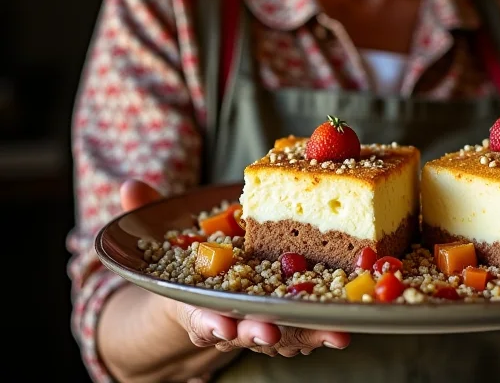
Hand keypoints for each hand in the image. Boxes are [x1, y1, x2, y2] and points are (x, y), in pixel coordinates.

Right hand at [120, 180, 350, 356]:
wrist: (203, 292)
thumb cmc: (188, 266)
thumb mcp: (166, 242)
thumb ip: (149, 215)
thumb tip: (130, 186)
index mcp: (199, 302)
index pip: (201, 316)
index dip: (211, 322)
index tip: (220, 326)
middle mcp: (231, 317)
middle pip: (246, 330)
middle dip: (259, 333)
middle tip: (271, 334)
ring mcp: (261, 319)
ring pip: (282, 333)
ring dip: (305, 335)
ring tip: (329, 335)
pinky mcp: (289, 314)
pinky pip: (305, 324)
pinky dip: (323, 326)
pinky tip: (347, 327)